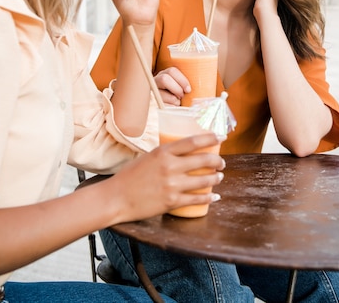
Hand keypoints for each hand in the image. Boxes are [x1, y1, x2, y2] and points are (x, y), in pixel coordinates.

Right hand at [104, 133, 224, 222]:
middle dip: (217, 161)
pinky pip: (197, 199)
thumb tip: (182, 153)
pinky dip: (209, 198)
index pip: (193, 142)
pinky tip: (214, 196)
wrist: (117, 198)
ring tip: (219, 177)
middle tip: (222, 162)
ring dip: (215, 178)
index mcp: (163, 152)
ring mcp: (172, 185)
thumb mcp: (148, 157)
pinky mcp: (172, 201)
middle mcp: (170, 167)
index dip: (210, 138)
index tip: (221, 136)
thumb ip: (166, 155)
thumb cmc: (130, 176)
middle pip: (203, 160)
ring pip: (203, 180)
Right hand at [154, 67, 190, 105]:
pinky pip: (161, 105)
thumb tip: (204, 85)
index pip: (172, 71)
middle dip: (176, 89)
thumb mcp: (183, 87)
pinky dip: (170, 108)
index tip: (188, 90)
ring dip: (173, 100)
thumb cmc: (182, 95)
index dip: (182, 80)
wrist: (172, 108)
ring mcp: (153, 91)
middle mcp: (157, 80)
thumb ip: (188, 84)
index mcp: (166, 74)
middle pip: (164, 79)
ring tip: (178, 103)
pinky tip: (174, 108)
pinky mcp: (153, 102)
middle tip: (182, 96)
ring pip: (161, 94)